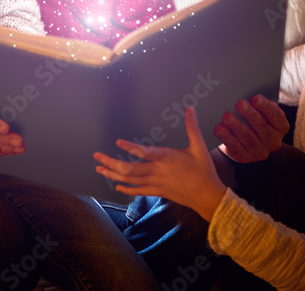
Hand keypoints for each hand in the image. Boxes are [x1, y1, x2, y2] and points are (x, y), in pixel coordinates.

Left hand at [94, 107, 226, 221]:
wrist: (208, 196)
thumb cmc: (203, 171)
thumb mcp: (199, 147)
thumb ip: (192, 127)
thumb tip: (190, 109)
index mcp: (167, 158)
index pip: (145, 152)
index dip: (131, 148)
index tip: (118, 142)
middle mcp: (158, 171)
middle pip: (130, 168)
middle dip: (111, 162)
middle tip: (97, 156)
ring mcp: (156, 183)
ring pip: (131, 180)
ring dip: (113, 174)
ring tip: (100, 168)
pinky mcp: (158, 191)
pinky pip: (138, 190)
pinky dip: (126, 188)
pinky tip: (116, 185)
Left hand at [215, 95, 288, 162]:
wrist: (244, 140)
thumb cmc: (253, 118)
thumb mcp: (259, 111)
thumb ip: (257, 103)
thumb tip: (244, 90)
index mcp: (280, 126)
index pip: (276, 116)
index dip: (266, 107)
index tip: (255, 97)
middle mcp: (273, 141)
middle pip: (261, 126)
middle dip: (250, 114)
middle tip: (239, 103)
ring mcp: (260, 151)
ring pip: (247, 137)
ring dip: (236, 125)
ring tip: (226, 116)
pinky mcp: (245, 157)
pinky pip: (235, 147)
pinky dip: (226, 137)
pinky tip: (219, 128)